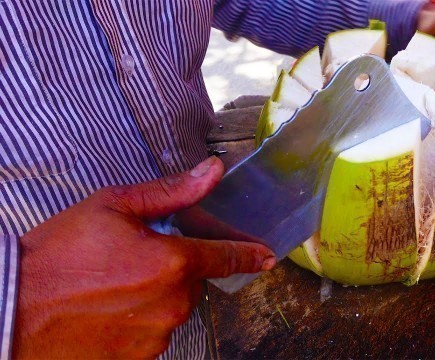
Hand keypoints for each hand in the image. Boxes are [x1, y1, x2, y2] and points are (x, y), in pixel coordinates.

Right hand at [13, 156, 274, 358]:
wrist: (14, 310)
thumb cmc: (59, 254)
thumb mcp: (113, 206)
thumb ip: (171, 192)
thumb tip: (213, 171)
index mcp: (173, 262)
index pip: (226, 257)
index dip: (248, 254)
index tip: (266, 256)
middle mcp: (173, 303)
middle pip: (194, 280)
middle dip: (177, 266)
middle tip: (136, 256)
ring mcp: (157, 336)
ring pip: (174, 307)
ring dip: (157, 293)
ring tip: (113, 283)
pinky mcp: (139, 358)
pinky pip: (154, 331)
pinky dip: (142, 318)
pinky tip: (110, 307)